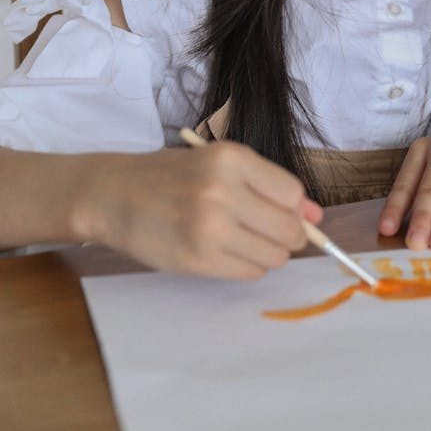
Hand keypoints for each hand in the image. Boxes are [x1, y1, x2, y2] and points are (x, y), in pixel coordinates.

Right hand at [75, 141, 322, 278]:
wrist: (114, 194)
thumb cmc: (170, 175)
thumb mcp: (219, 164)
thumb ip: (269, 187)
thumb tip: (316, 216)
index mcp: (231, 158)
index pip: (292, 193)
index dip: (294, 207)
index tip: (282, 211)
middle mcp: (223, 191)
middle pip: (288, 228)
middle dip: (288, 235)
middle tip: (266, 231)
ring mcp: (210, 228)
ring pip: (274, 255)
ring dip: (268, 253)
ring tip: (241, 239)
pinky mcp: (198, 260)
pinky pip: (249, 272)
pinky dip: (248, 265)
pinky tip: (227, 251)